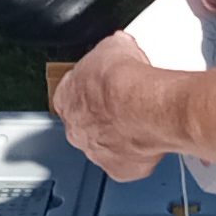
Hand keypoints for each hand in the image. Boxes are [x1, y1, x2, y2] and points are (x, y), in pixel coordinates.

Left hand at [53, 31, 179, 180]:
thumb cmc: (123, 80)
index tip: (104, 86)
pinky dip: (139, 154)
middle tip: (126, 104)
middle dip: (104, 116)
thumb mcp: (113, 47)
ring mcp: (96, 152)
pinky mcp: (120, 169)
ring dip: (121, 135)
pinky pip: (128, 163)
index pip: (70, 96)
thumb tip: (117, 46)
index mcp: (66, 99)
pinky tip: (150, 139)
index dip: (89, 90)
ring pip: (107, 146)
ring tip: (142, 120)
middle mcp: (76, 130)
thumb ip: (109, 53)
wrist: (144, 105)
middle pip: (86, 125)